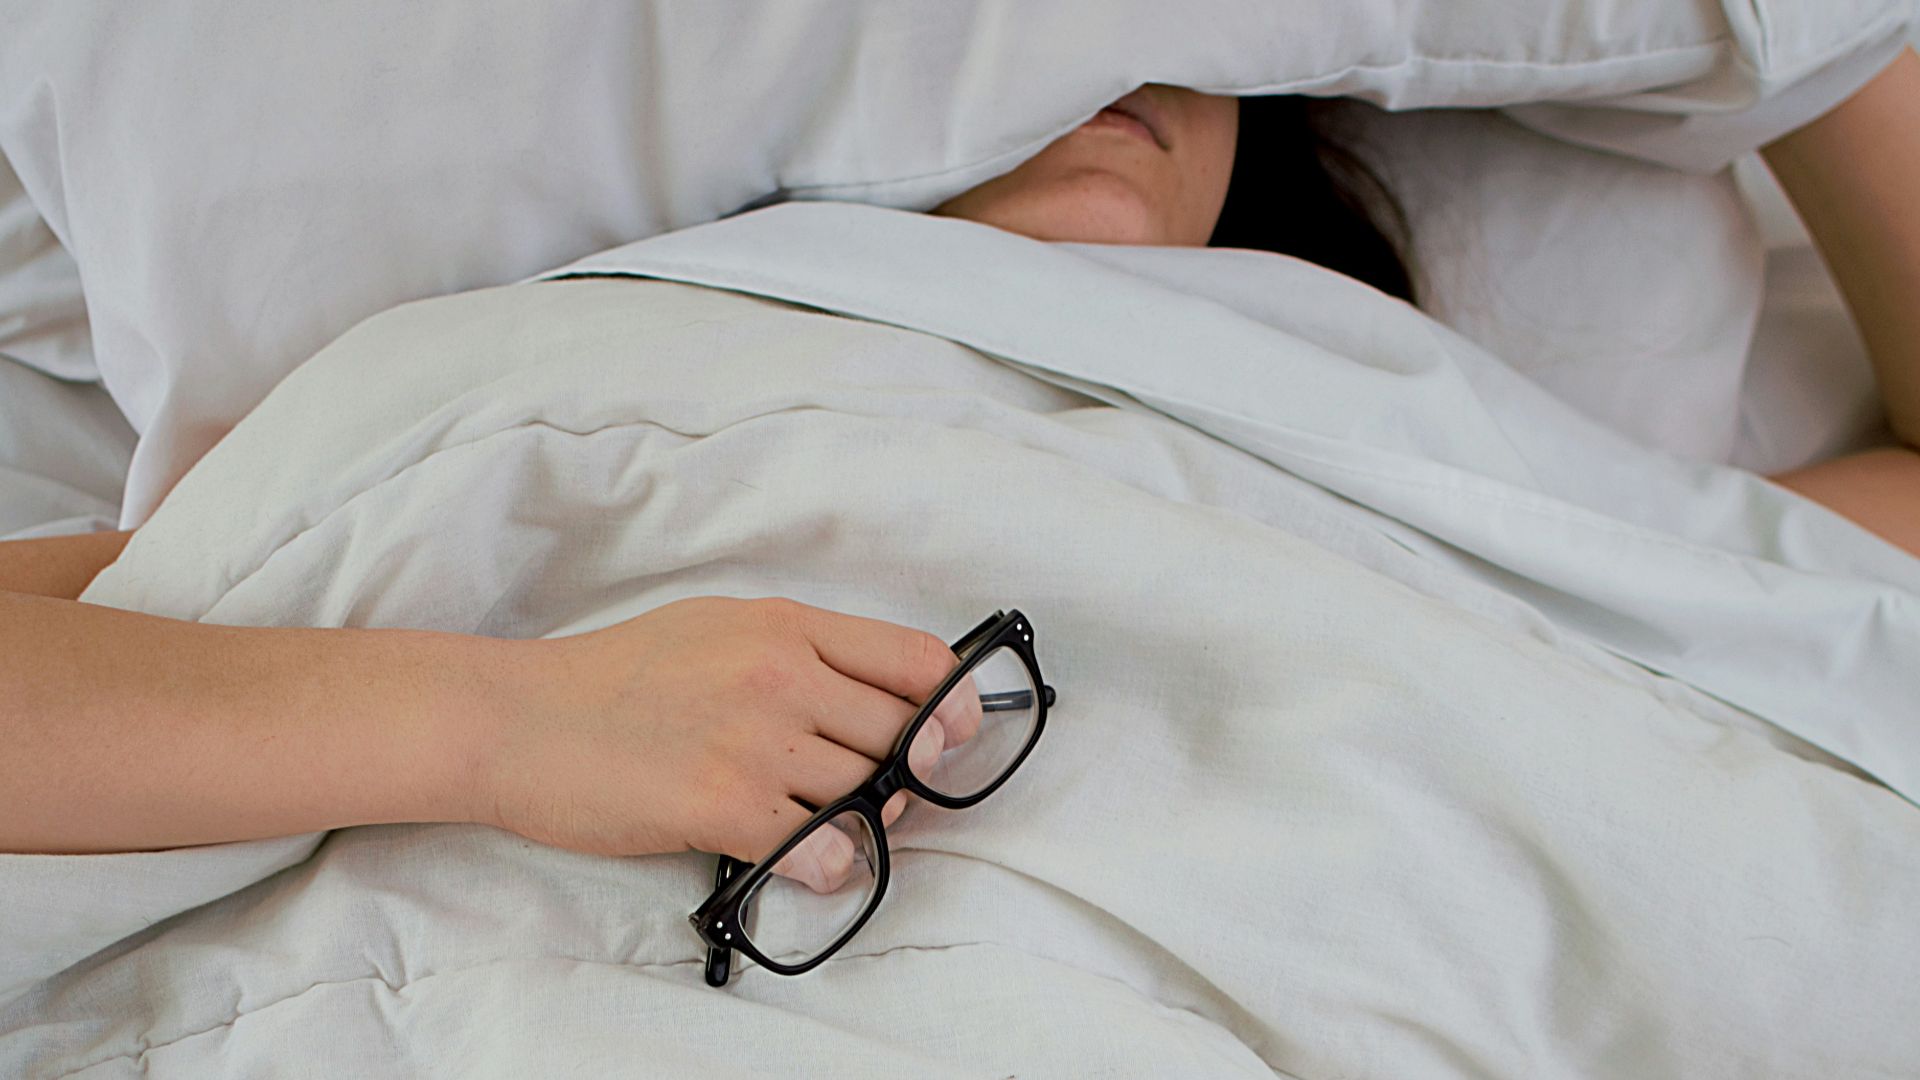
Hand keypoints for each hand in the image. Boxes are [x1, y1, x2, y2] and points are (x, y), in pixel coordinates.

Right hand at [473, 597, 972, 890]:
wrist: (517, 719)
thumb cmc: (612, 677)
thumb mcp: (716, 627)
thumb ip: (797, 654)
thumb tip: (875, 698)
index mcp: (784, 625)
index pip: (916, 659)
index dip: (952, 706)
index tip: (951, 736)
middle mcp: (780, 673)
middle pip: (903, 735)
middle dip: (907, 775)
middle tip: (880, 795)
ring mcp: (753, 738)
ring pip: (868, 792)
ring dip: (867, 823)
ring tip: (828, 827)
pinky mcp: (722, 803)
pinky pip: (822, 846)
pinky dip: (829, 863)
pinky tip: (805, 860)